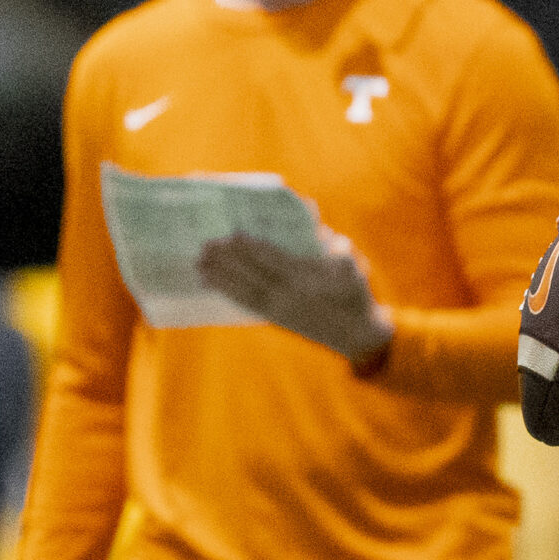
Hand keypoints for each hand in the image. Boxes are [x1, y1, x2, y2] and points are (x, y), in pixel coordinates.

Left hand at [195, 229, 392, 364]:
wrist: (358, 335)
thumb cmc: (356, 294)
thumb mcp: (355, 266)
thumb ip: (335, 247)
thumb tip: (315, 224)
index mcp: (308, 280)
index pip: (274, 260)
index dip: (253, 248)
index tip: (234, 234)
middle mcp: (289, 295)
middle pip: (253, 274)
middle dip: (229, 260)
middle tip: (206, 245)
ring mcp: (281, 309)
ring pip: (245, 290)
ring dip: (221, 276)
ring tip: (200, 264)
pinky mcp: (277, 319)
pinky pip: (248, 304)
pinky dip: (229, 293)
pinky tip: (213, 284)